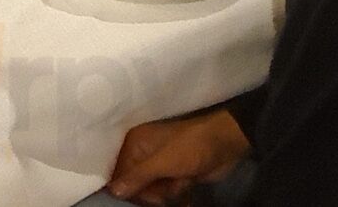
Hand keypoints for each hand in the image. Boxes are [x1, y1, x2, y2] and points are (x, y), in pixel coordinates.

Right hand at [107, 109, 249, 205]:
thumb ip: (136, 177)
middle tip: (164, 193)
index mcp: (134, 142)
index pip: (118, 172)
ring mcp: (158, 164)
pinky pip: (164, 191)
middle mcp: (142, 152)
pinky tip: (186, 184)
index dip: (127, 188)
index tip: (141, 196)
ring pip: (149, 191)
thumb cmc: (190, 148)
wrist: (225, 145)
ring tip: (180, 183)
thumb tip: (112, 191)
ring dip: (165, 193)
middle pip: (133, 185)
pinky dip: (175, 191)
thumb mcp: (162, 162)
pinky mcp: (172, 173)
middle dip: (150, 193)